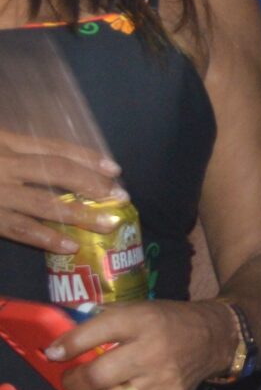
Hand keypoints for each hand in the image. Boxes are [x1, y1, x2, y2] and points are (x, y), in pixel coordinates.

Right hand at [0, 129, 125, 254]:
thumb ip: (19, 153)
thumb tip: (63, 166)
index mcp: (5, 142)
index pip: (54, 148)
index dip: (87, 158)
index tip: (114, 170)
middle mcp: (4, 165)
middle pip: (56, 171)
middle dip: (92, 184)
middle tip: (120, 197)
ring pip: (43, 203)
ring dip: (80, 214)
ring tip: (108, 223)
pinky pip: (21, 229)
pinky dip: (47, 238)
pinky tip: (71, 246)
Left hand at [52, 300, 234, 389]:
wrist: (213, 338)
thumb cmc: (166, 322)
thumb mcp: (136, 310)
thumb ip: (102, 322)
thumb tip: (62, 343)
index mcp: (140, 321)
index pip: (93, 334)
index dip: (66, 347)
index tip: (53, 354)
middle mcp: (151, 351)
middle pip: (97, 376)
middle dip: (72, 382)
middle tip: (69, 381)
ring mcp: (162, 380)